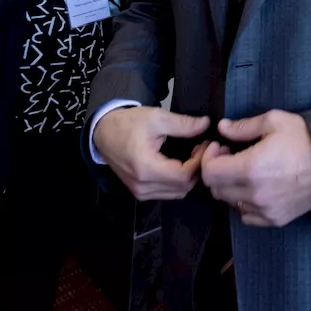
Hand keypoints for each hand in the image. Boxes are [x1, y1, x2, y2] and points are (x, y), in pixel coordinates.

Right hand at [93, 106, 209, 200]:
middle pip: (182, 188)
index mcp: (146, 168)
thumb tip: (206, 124)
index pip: (183, 176)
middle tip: (202, 149)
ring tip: (193, 155)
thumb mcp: (156, 118)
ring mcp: (140, 192)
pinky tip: (182, 164)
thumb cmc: (128, 123)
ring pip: (176, 193)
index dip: (199, 162)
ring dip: (189, 177)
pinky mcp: (140, 192)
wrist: (103, 132)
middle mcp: (143, 186)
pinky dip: (178, 182)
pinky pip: (166, 192)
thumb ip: (183, 124)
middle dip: (197, 170)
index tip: (206, 145)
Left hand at [200, 111, 310, 226]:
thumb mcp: (276, 121)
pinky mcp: (276, 220)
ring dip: (229, 187)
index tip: (219, 146)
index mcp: (251, 168)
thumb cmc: (307, 140)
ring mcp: (265, 210)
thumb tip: (223, 128)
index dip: (209, 157)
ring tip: (244, 170)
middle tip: (230, 155)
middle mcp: (255, 194)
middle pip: (216, 189)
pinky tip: (255, 187)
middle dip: (217, 170)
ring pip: (229, 203)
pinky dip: (243, 203)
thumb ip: (244, 126)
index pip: (210, 172)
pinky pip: (246, 215)